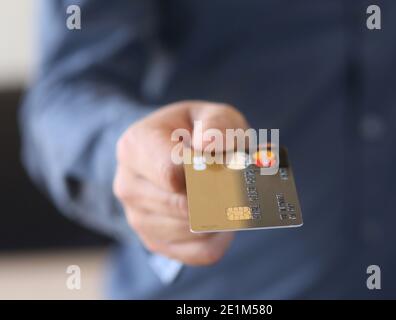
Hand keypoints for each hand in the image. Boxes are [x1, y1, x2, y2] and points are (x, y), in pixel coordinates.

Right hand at [113, 101, 247, 264]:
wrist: (169, 152)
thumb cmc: (194, 132)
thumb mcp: (211, 115)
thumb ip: (217, 124)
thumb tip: (209, 146)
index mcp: (135, 146)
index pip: (172, 173)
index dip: (207, 173)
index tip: (226, 165)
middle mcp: (128, 185)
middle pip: (184, 206)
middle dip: (218, 196)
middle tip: (237, 181)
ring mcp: (138, 218)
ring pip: (195, 231)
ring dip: (221, 214)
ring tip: (224, 192)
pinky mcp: (155, 242)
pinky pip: (201, 252)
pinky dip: (221, 236)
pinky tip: (221, 214)